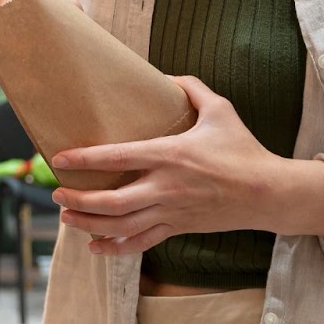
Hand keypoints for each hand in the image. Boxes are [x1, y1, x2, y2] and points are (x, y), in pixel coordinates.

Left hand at [50, 76, 323, 253]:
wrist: (267, 193)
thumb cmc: (243, 149)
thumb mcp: (220, 109)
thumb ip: (192, 88)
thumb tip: (167, 76)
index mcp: (170, 154)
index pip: (118, 157)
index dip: (85, 159)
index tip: (60, 157)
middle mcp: (165, 187)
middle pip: (112, 202)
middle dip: (79, 198)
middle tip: (56, 192)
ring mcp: (171, 212)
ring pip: (121, 226)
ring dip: (89, 223)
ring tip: (66, 215)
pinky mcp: (178, 228)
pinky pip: (141, 243)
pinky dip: (115, 247)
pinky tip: (95, 245)